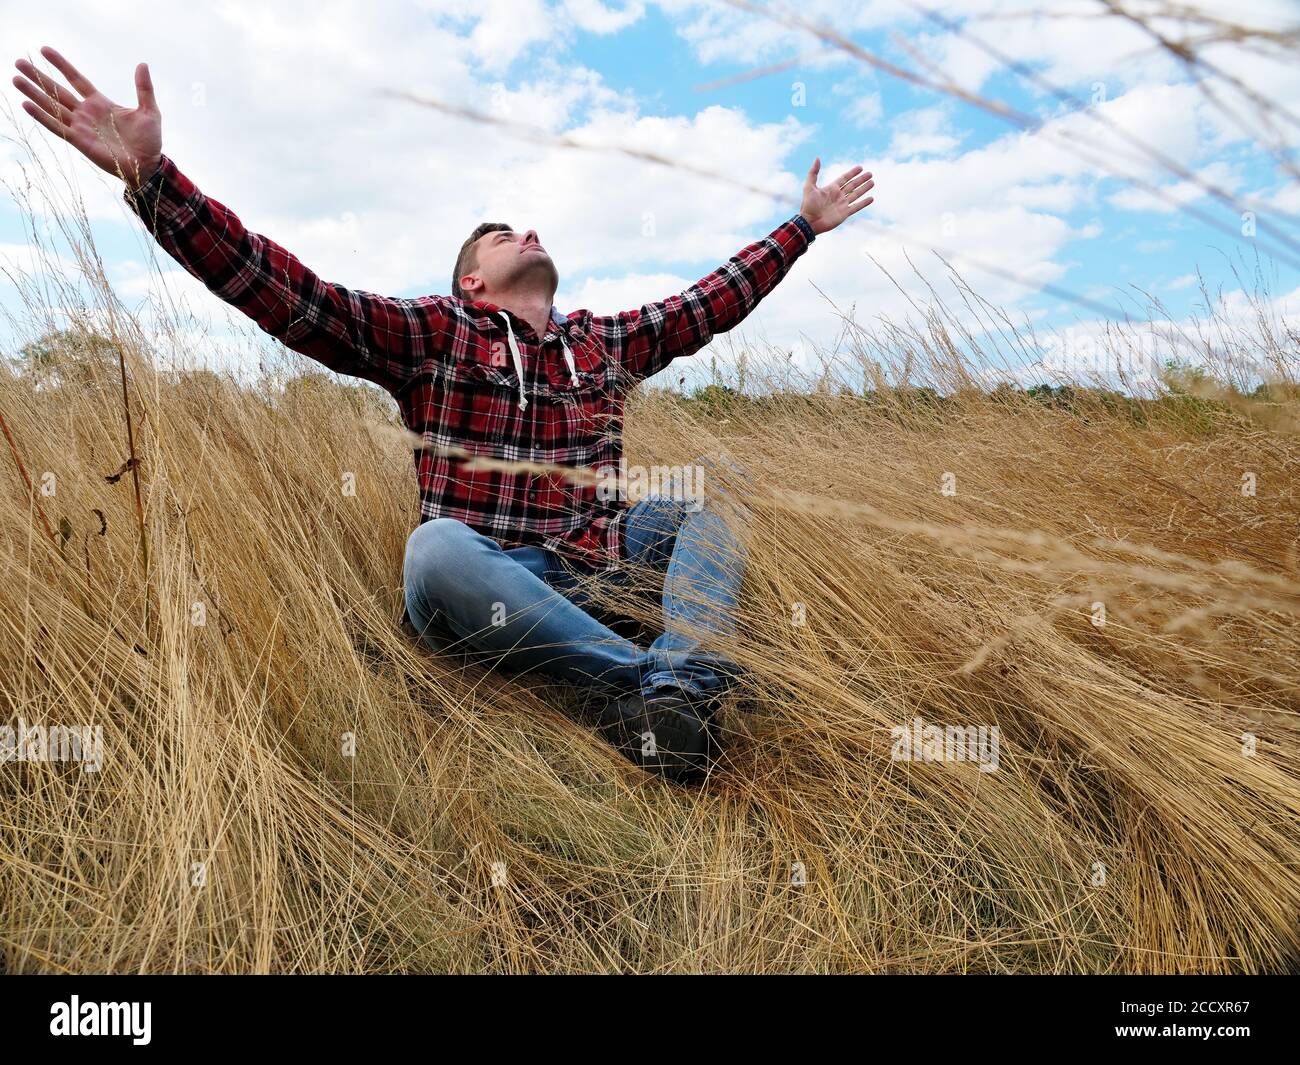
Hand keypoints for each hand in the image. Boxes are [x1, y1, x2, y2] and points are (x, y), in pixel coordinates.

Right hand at [13, 46, 161, 188]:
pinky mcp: (79, 141)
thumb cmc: (150, 141)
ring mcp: (81, 126)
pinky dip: (42, 116)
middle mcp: (86, 113)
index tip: (44, 50)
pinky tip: (26, 105)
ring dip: (34, 93)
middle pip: (58, 90)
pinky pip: (57, 127)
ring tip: (16, 79)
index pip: (76, 79)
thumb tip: (142, 64)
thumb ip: (144, 88)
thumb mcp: (149, 111)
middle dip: (39, 77)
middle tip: (19, 62)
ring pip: (52, 106)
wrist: (148, 165)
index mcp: (100, 103)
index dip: (61, 65)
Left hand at [799, 158, 874, 234]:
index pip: (844, 178)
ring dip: (864, 188)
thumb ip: (813, 172)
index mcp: (831, 188)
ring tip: (872, 182)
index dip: (852, 173)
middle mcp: (838, 195)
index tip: (860, 167)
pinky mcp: (844, 214)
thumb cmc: (808, 205)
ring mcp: (842, 205)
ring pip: (856, 194)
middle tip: (870, 174)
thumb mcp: (809, 186)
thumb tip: (817, 158)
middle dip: (861, 179)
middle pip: (852, 185)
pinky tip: (871, 198)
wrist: (809, 222)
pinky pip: (856, 207)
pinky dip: (864, 203)